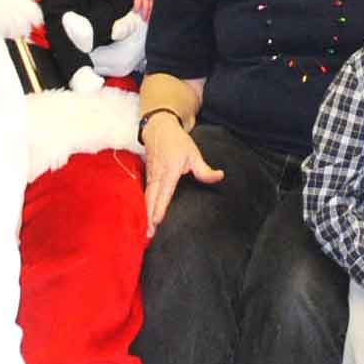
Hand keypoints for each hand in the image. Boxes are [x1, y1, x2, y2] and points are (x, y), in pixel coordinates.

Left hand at [127, 0, 157, 20]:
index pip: (139, 1)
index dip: (137, 7)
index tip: (135, 12)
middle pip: (146, 6)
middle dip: (145, 13)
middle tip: (143, 19)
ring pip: (150, 7)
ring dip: (149, 14)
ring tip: (147, 20)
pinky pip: (152, 6)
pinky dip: (151, 12)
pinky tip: (150, 17)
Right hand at [141, 112, 221, 232]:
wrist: (159, 129)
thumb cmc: (177, 142)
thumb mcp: (194, 153)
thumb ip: (204, 169)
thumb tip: (219, 176)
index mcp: (169, 171)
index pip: (164, 192)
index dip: (160, 207)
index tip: (157, 221)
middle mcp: (158, 175)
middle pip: (151, 199)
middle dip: (149, 217)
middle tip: (148, 235)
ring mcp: (151, 176)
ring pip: (146, 198)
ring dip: (145, 215)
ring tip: (145, 232)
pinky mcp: (148, 177)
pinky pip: (145, 194)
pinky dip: (144, 207)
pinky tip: (144, 219)